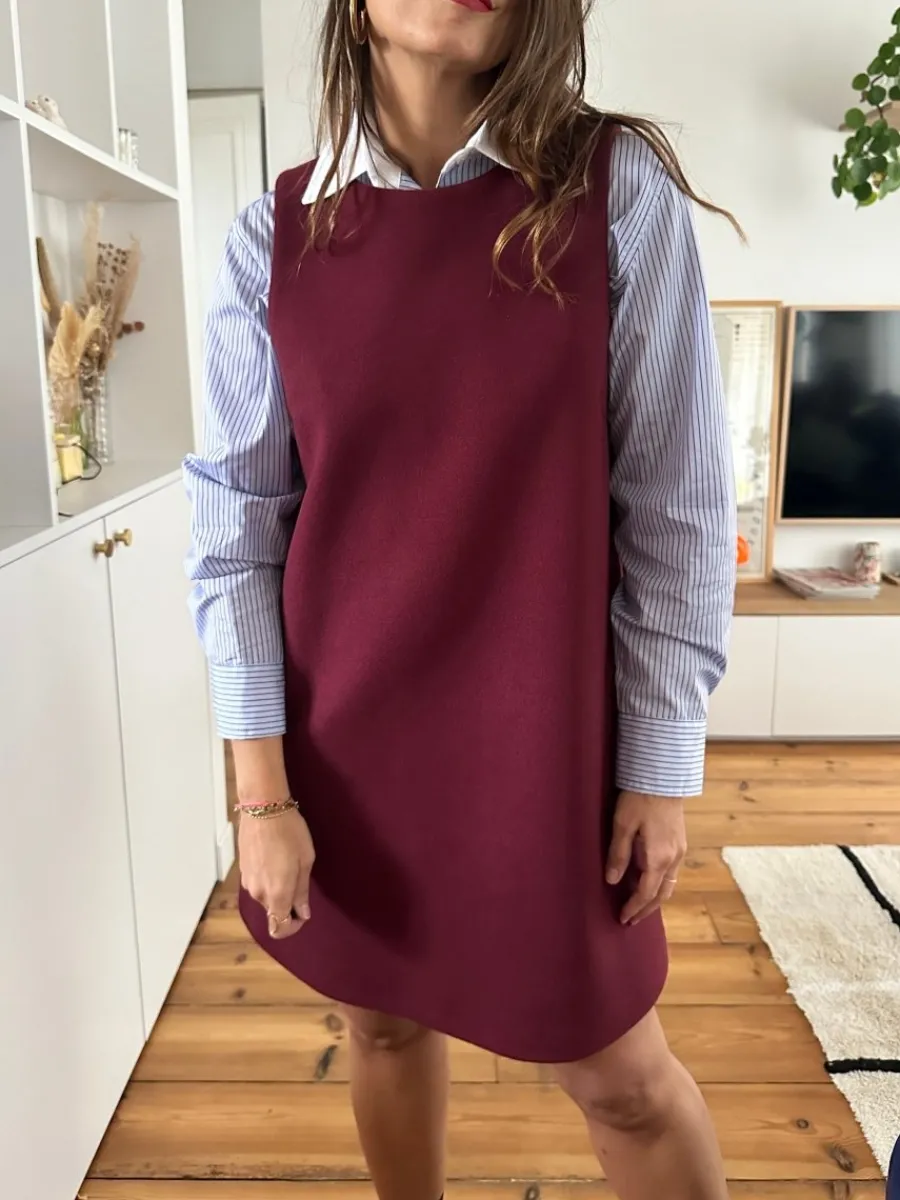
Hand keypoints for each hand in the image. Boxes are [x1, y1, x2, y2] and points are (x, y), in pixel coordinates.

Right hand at [239, 807, 315, 939]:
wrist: (263, 807)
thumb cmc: (289, 831)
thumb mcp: (305, 860)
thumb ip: (302, 891)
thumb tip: (302, 912)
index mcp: (276, 894)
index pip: (279, 929)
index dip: (293, 927)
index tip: (302, 913)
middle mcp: (258, 893)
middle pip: (273, 911)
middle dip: (288, 904)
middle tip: (300, 879)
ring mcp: (248, 882)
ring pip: (266, 897)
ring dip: (277, 889)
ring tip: (289, 864)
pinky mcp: (242, 871)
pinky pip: (258, 884)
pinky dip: (268, 879)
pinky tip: (276, 858)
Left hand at [606, 790, 687, 925]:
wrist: (663, 776)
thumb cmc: (639, 798)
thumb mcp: (622, 825)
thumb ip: (618, 854)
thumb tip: (611, 880)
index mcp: (658, 858)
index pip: (646, 893)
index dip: (634, 907)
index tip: (623, 918)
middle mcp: (673, 858)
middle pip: (662, 894)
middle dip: (646, 909)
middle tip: (631, 919)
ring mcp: (680, 850)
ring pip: (670, 884)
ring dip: (655, 897)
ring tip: (639, 904)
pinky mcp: (680, 841)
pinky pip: (672, 871)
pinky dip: (660, 883)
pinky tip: (649, 880)